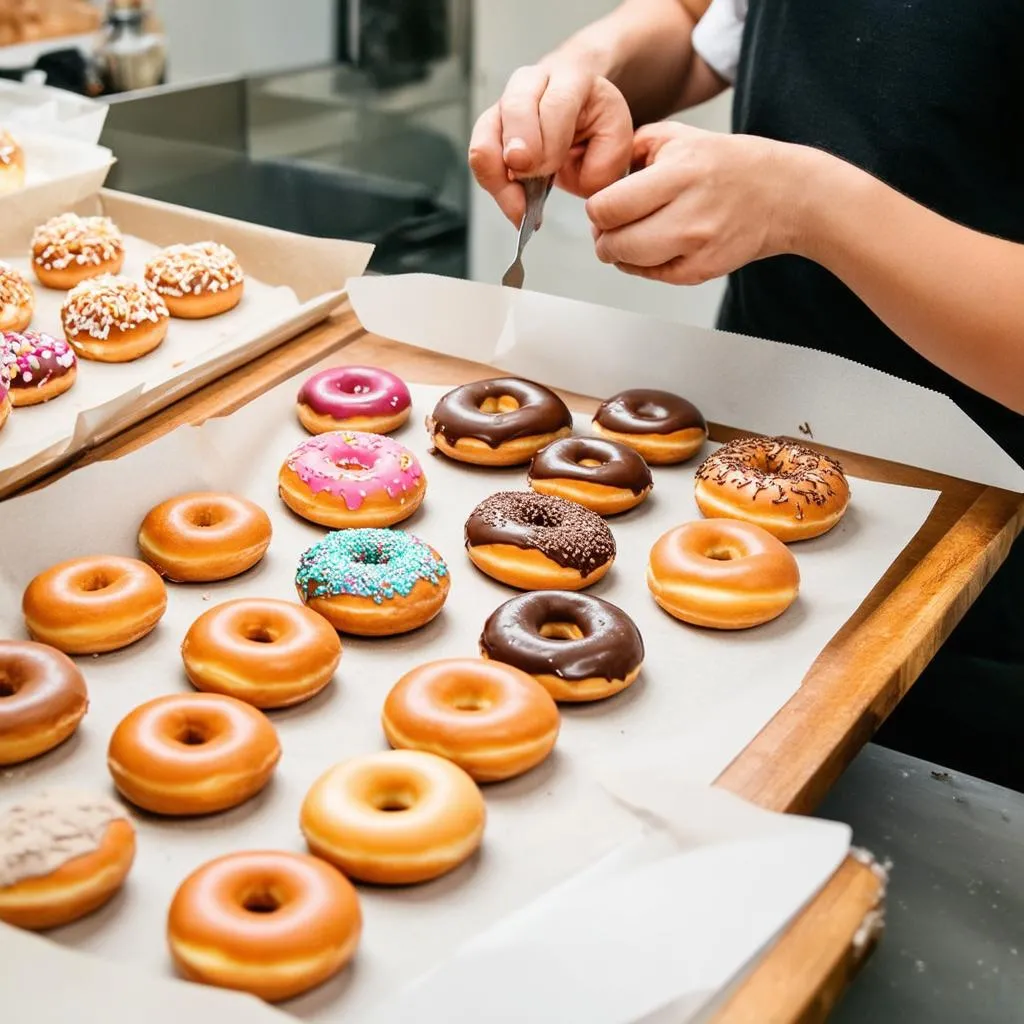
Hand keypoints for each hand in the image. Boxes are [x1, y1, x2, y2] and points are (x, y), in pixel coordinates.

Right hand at [468, 64, 633, 225]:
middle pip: (512, 109)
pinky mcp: (489, 131)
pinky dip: (495, 186)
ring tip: (520, 208)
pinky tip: (516, 205)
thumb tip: (574, 180)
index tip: (547, 168)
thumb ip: (606, 159)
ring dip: (498, 178)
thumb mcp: (618, 134)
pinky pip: (481, 160)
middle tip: (524, 180)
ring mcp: (504, 106)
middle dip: (515, 150)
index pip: (555, 104)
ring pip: (485, 137)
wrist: (577, 107)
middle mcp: (531, 84)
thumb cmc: (596, 120)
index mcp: (571, 77)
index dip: (548, 139)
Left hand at [587, 122, 804, 283]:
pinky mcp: (701, 271)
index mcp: (679, 173)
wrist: (785, 195)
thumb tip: (597, 179)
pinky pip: (651, 275)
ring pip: (628, 263)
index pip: (607, 208)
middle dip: (603, 235)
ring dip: (619, 252)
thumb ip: (633, 149)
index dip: (596, 209)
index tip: (604, 204)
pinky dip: (643, 263)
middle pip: (613, 242)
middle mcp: (688, 214)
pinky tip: (656, 244)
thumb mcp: (681, 136)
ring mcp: (696, 247)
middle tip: (611, 225)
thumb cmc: (730, 164)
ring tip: (631, 233)